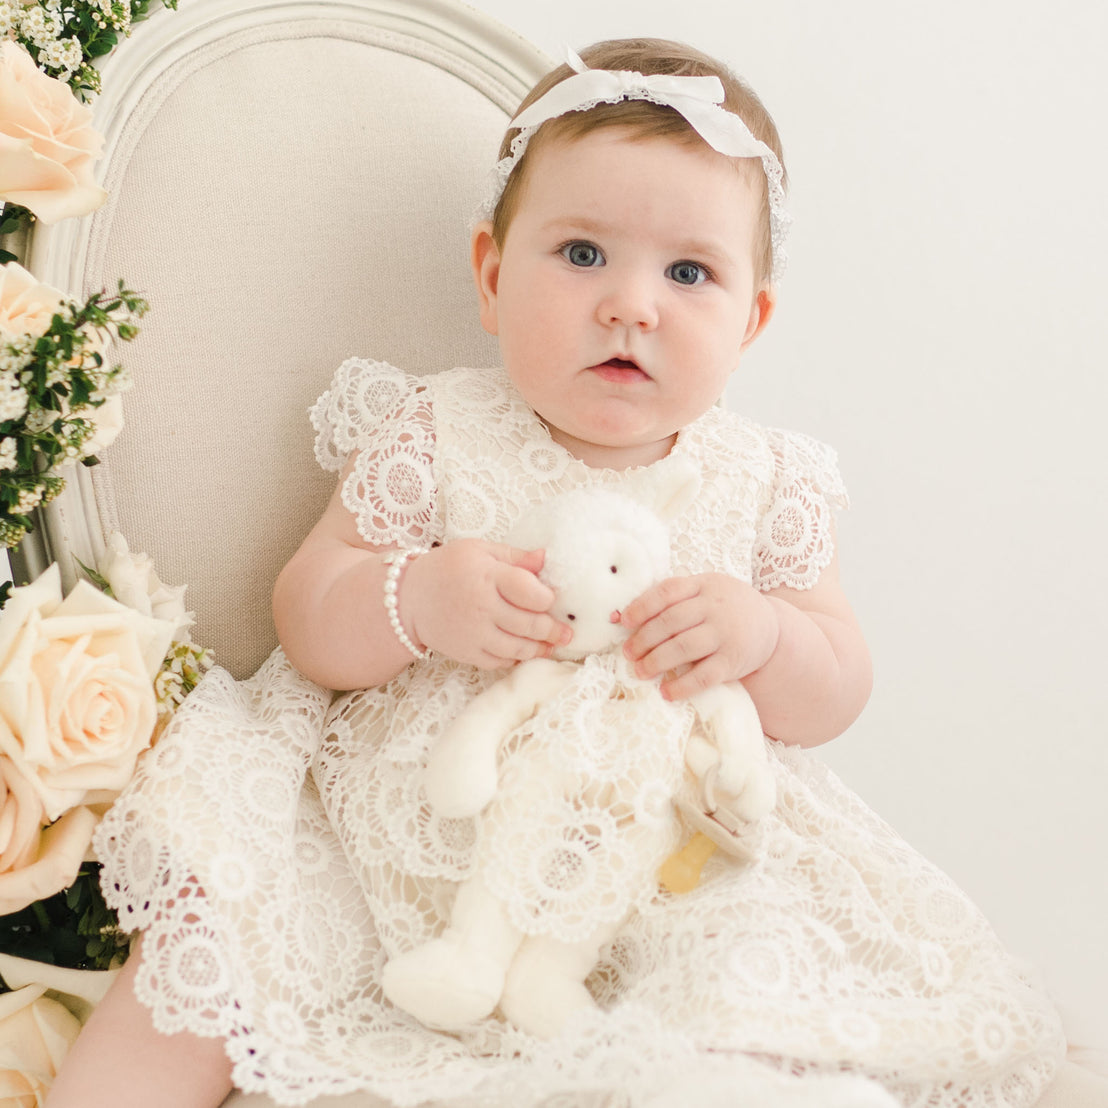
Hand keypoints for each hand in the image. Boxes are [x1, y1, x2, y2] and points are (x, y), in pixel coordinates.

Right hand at [403, 540, 571, 668]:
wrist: (408, 598)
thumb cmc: (448, 568)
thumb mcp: (479, 550)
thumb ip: (514, 556)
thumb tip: (545, 558)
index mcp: (486, 576)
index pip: (529, 591)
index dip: (547, 597)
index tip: (553, 598)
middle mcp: (481, 607)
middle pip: (528, 623)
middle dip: (553, 630)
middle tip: (566, 632)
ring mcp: (474, 633)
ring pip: (517, 647)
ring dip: (539, 649)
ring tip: (552, 646)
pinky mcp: (466, 653)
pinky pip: (499, 661)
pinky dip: (515, 659)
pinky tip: (524, 652)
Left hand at [620, 573, 779, 700]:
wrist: (771, 627)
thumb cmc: (725, 608)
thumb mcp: (705, 592)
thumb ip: (670, 600)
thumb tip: (619, 616)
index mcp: (704, 585)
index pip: (667, 591)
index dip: (641, 606)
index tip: (623, 622)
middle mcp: (715, 607)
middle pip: (671, 622)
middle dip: (643, 639)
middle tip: (628, 653)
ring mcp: (726, 634)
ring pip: (683, 648)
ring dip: (656, 661)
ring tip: (640, 671)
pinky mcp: (733, 661)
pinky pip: (704, 676)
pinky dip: (682, 685)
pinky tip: (666, 692)